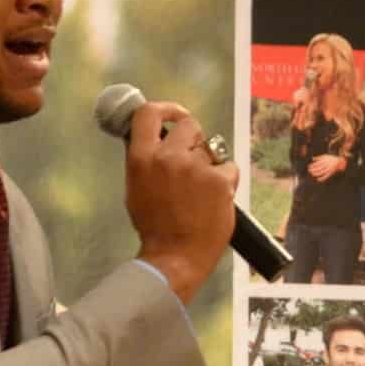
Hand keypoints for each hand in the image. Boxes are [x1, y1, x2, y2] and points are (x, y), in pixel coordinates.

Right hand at [124, 98, 237, 301]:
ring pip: (211, 149)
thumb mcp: (135, 189)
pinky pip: (229, 167)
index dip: (166, 108)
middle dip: (195, 139)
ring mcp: (196, 168)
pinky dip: (226, 181)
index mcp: (142, 159)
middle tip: (194, 161)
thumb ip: (145, 161)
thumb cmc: (155, 227)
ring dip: (210, 164)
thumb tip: (153, 139)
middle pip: (189, 125)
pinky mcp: (220, 180)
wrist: (175, 257)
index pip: (148, 113)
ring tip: (202, 192)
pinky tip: (217, 200)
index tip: (175, 114)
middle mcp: (168, 157)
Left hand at [307, 155, 344, 181]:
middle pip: (319, 168)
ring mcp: (329, 169)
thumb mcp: (325, 156)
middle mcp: (327, 165)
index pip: (317, 163)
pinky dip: (322, 178)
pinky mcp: (331, 173)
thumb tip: (312, 158)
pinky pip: (326, 176)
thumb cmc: (331, 158)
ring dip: (316, 174)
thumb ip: (318, 157)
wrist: (339, 162)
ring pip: (321, 172)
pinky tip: (318, 180)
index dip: (312, 165)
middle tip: (309, 170)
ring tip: (312, 174)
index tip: (308, 166)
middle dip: (313, 169)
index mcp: (325, 161)